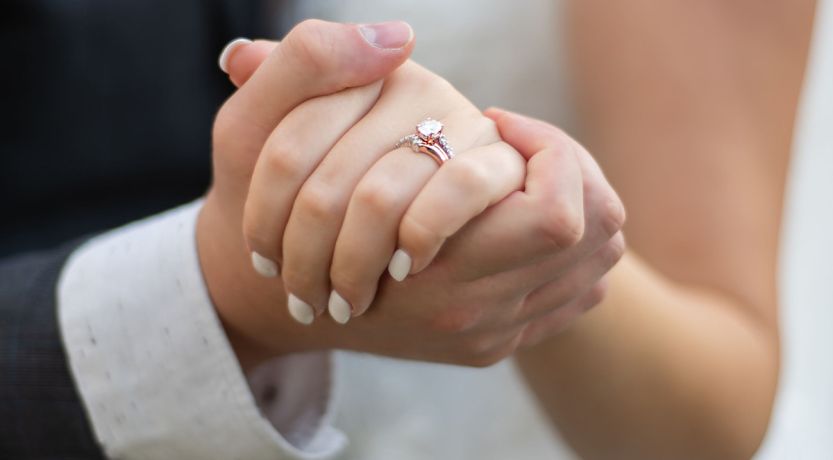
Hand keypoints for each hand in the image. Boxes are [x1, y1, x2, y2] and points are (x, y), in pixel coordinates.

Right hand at [199, 20, 624, 369]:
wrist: (270, 298)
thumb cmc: (260, 208)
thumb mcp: (248, 128)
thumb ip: (308, 63)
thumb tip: (399, 37)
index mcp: (424, 267)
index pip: (556, 217)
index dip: (547, 151)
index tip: (499, 126)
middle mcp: (465, 314)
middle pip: (586, 240)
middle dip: (571, 172)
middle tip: (523, 147)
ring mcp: (485, 336)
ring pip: (592, 263)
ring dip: (576, 200)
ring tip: (526, 173)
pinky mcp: (494, 347)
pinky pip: (575, 290)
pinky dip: (569, 244)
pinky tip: (521, 213)